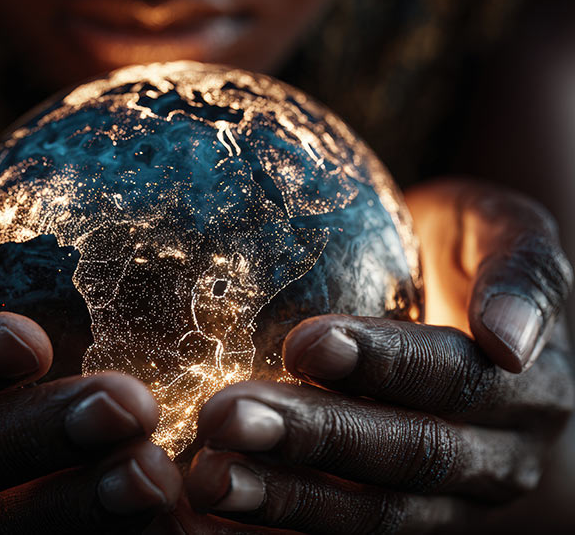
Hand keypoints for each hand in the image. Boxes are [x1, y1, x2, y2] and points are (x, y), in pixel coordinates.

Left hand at [182, 179, 573, 533]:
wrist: (470, 317)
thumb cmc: (468, 256)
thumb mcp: (503, 233)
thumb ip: (519, 272)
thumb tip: (508, 340)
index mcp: (527, 390)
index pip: (456, 380)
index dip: (384, 365)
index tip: (306, 344)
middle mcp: (496, 459)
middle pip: (406, 455)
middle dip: (314, 437)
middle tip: (228, 416)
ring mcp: (448, 504)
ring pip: (374, 515)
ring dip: (287, 500)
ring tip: (211, 478)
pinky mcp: (402, 521)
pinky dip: (281, 534)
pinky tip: (217, 520)